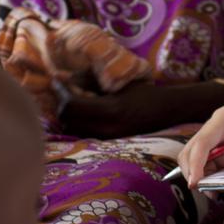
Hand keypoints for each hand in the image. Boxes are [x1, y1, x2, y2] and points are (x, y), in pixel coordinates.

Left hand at [56, 82, 172, 140]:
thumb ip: (91, 80)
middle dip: (61, 103)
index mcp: (110, 110)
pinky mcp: (109, 142)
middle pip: (68, 119)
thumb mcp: (117, 81)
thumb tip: (65, 80)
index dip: (60, 92)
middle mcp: (107, 128)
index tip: (56, 80)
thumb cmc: (143, 92)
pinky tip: (83, 110)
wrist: (166, 111)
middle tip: (62, 89)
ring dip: (68, 114)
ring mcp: (108, 138)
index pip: (71, 105)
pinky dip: (77, 121)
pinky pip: (83, 133)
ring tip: (72, 98)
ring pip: (73, 128)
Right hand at [175, 83, 223, 186]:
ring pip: (194, 157)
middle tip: (208, 192)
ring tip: (213, 193)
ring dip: (199, 175)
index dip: (196, 163)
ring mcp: (215, 135)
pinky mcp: (220, 144)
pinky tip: (217, 185)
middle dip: (192, 172)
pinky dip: (208, 174)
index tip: (196, 182)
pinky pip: (207, 161)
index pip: (203, 141)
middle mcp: (214, 126)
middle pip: (190, 150)